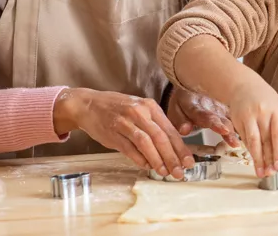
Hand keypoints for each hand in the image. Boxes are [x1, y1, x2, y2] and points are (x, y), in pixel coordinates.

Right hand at [53, 88, 194, 177]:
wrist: (89, 105)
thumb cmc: (117, 108)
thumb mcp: (139, 109)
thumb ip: (155, 125)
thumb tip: (172, 147)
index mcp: (149, 106)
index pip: (170, 129)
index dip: (180, 147)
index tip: (188, 161)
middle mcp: (139, 112)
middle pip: (160, 137)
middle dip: (172, 157)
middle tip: (179, 171)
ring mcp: (125, 122)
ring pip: (146, 143)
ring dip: (157, 160)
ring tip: (165, 172)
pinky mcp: (113, 133)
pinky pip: (129, 149)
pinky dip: (139, 159)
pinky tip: (147, 166)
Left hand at [167, 88, 240, 146]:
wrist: (189, 87)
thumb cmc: (182, 103)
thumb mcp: (174, 110)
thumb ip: (179, 121)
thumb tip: (185, 130)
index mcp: (194, 103)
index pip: (203, 114)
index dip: (214, 123)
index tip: (224, 129)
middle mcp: (209, 105)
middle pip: (219, 117)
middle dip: (226, 127)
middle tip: (232, 135)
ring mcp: (219, 107)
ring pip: (228, 119)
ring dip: (234, 130)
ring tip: (239, 141)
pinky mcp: (226, 110)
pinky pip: (235, 119)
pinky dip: (241, 126)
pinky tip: (248, 135)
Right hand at [227, 74, 277, 177]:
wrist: (243, 85)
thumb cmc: (265, 100)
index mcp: (275, 111)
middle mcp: (261, 113)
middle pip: (265, 140)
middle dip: (268, 159)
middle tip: (270, 174)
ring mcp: (247, 116)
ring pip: (253, 141)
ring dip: (257, 158)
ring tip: (261, 172)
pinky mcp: (237, 120)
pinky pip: (245, 138)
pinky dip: (251, 150)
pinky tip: (255, 159)